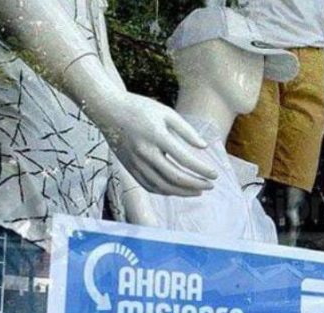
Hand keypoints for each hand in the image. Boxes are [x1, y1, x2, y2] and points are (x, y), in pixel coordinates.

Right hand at [89, 91, 217, 196]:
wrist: (108, 110)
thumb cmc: (140, 108)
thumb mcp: (166, 112)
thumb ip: (186, 130)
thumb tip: (204, 147)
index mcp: (156, 136)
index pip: (184, 159)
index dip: (202, 169)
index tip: (215, 174)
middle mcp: (145, 152)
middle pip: (174, 177)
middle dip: (196, 184)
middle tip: (211, 185)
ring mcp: (136, 162)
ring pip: (162, 186)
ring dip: (183, 192)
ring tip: (199, 190)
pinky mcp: (130, 168)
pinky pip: (150, 186)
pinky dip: (167, 191)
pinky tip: (179, 190)